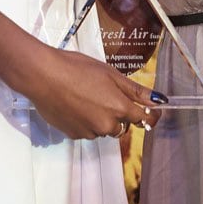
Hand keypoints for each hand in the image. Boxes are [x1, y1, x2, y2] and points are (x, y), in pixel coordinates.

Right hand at [24, 45, 164, 139]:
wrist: (44, 76)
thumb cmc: (76, 69)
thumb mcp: (110, 74)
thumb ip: (135, 90)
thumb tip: (158, 100)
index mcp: (118, 108)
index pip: (143, 119)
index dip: (150, 114)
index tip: (152, 110)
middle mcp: (106, 125)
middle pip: (122, 125)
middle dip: (119, 113)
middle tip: (106, 92)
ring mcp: (89, 132)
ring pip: (104, 128)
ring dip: (101, 117)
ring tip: (87, 95)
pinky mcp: (73, 135)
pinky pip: (87, 130)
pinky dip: (86, 120)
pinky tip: (75, 103)